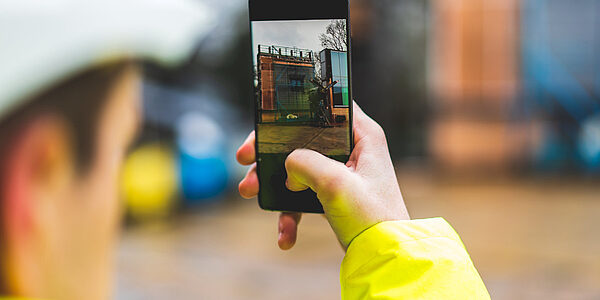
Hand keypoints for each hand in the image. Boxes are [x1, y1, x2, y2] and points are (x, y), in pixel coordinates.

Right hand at [237, 101, 408, 249]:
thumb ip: (305, 163)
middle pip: (301, 138)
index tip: (264, 124)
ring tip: (250, 193)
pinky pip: (303, 197)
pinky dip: (290, 214)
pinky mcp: (333, 195)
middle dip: (270, 151)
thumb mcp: (336, 184)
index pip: (324, 105)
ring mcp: (342, 173)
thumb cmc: (373, 219)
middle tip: (245, 159)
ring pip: (296, 168)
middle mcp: (353, 149)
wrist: (384, 258)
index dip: (292, 110)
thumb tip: (287, 166)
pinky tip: (285, 236)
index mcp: (362, 135)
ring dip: (271, 182)